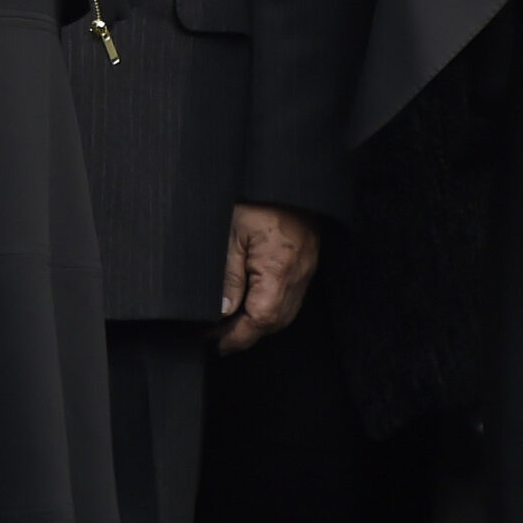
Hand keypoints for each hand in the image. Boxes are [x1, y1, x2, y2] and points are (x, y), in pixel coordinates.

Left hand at [218, 204, 319, 353]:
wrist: (286, 180)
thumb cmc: (258, 200)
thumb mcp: (232, 235)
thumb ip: (228, 276)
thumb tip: (222, 311)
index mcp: (278, 269)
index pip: (260, 318)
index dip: (236, 336)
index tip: (215, 342)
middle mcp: (297, 276)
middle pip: (274, 322)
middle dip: (245, 335)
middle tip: (217, 337)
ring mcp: (305, 271)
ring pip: (284, 314)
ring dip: (258, 324)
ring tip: (231, 325)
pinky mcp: (306, 265)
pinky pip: (290, 299)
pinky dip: (270, 309)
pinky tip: (252, 306)